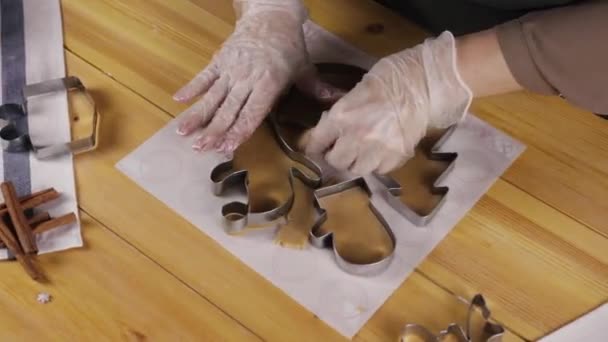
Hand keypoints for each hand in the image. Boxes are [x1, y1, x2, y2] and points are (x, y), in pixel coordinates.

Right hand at [174, 0, 338, 153]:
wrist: (271, 15)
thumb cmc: (289, 46)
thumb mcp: (304, 68)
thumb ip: (317, 88)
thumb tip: (339, 101)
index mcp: (269, 83)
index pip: (253, 113)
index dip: (239, 131)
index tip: (226, 147)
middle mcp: (247, 78)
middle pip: (229, 109)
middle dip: (214, 131)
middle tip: (200, 148)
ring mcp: (231, 69)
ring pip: (213, 96)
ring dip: (198, 116)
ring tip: (183, 133)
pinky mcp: (219, 60)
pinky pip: (203, 76)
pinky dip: (191, 88)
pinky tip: (178, 101)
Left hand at [304, 31, 472, 174]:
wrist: (426, 84)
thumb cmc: (391, 77)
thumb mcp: (357, 89)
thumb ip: (341, 110)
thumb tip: (328, 125)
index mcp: (342, 116)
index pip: (316, 142)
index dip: (313, 145)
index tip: (315, 146)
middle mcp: (356, 138)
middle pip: (335, 161)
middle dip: (335, 155)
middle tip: (340, 148)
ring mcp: (377, 151)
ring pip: (356, 169)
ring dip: (356, 162)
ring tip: (360, 152)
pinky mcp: (396, 158)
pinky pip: (379, 170)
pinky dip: (377, 164)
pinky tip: (379, 152)